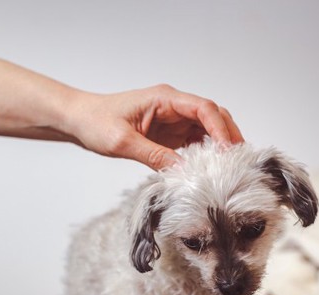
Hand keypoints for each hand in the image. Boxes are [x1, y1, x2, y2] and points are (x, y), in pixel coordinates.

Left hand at [65, 85, 243, 169]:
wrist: (79, 120)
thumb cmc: (95, 123)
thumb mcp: (123, 142)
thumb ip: (154, 156)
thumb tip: (184, 172)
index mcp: (164, 98)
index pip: (203, 108)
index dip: (220, 129)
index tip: (229, 150)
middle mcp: (173, 106)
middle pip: (212, 116)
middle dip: (228, 136)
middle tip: (239, 162)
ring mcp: (172, 119)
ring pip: (206, 130)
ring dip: (218, 147)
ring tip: (228, 169)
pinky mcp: (168, 133)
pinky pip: (193, 142)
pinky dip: (203, 154)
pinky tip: (207, 170)